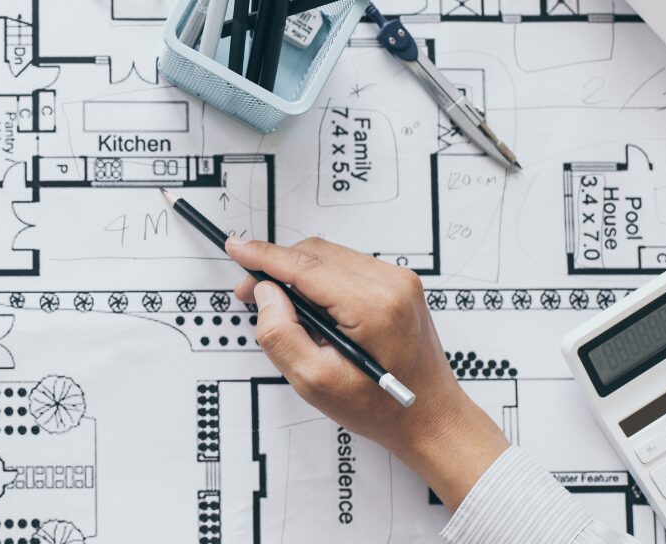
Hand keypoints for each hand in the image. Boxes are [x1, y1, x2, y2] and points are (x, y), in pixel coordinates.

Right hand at [226, 236, 508, 509]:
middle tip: (251, 295)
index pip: (304, 266)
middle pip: (315, 253)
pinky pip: (345, 266)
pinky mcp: (399, 284)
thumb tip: (265, 294)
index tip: (236, 248)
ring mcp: (398, 280)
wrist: (430, 418)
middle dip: (276, 268)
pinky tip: (315, 311)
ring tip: (286, 312)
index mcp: (373, 305)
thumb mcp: (315, 382)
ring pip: (329, 257)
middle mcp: (391, 283)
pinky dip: (320, 280)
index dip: (263, 256)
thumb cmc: (381, 408)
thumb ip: (281, 334)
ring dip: (298, 274)